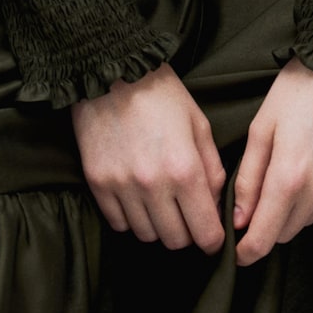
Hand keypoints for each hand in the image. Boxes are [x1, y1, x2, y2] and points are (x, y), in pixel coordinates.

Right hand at [71, 62, 226, 251]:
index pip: (205, 232)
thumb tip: (216, 206)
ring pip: (146, 235)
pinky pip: (118, 223)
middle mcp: (153, 184)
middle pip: (175, 240)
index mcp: (185, 170)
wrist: (111, 72)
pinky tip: (138, 199)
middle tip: (187, 216)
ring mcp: (121, 187)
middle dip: (187, 233)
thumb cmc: (161, 95)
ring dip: (159, 226)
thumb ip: (212, 169)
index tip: (213, 236)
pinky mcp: (97, 184)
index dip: (213, 240)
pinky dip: (131, 219)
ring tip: (161, 204)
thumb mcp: (199, 125)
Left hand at [231, 56, 312, 268]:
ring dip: (292, 213)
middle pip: (285, 233)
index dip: (248, 252)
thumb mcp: (261, 129)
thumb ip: (248, 179)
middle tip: (257, 201)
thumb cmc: (299, 90)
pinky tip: (310, 171)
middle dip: (267, 226)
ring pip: (308, 222)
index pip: (265, 237)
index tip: (238, 254)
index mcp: (289, 177)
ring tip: (286, 176)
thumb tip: (240, 219)